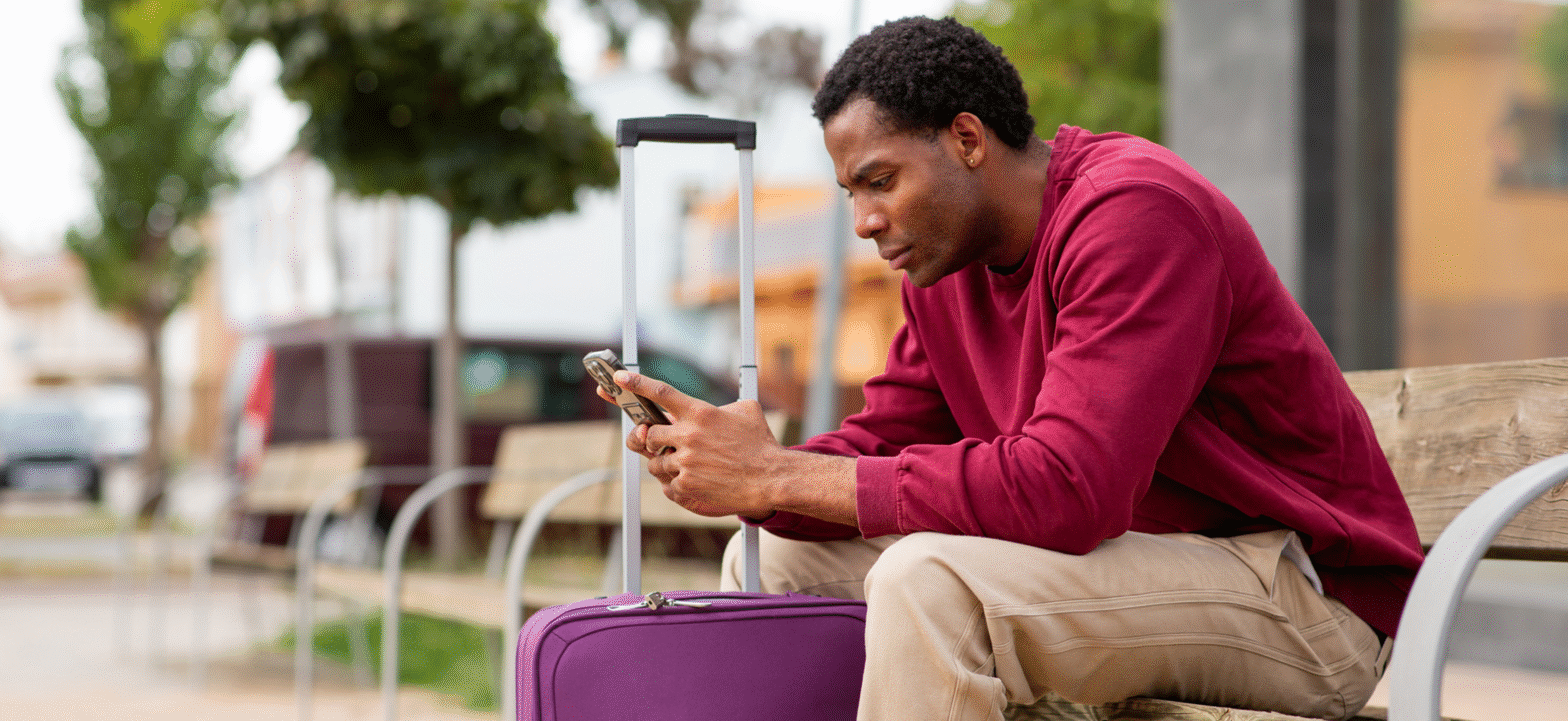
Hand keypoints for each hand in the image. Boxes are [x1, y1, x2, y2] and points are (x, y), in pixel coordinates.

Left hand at [603, 370, 783, 517]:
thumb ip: (721, 406)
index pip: (660, 393)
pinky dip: (677, 482)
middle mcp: (689, 435)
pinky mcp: (685, 485)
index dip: (635, 384)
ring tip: (690, 465)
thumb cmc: (760, 444)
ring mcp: (685, 462)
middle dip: (656, 439)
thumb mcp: (745, 411)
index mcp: (700, 413)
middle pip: (650, 434)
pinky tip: (697, 480)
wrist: (770, 478)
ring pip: (655, 461)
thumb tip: (713, 407)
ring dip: (666, 463)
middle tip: (671, 444)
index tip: (619, 378)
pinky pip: (667, 483)